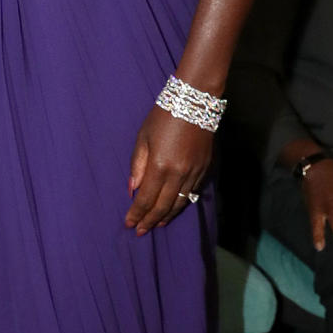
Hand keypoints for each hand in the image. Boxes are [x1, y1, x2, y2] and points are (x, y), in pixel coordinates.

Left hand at [125, 106, 212, 234]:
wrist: (196, 102)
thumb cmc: (163, 116)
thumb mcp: (143, 138)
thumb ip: (137, 165)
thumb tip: (132, 190)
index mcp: (159, 166)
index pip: (146, 198)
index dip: (137, 213)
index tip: (129, 223)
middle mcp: (178, 174)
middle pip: (162, 206)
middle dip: (149, 221)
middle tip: (140, 231)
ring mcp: (193, 173)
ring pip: (179, 203)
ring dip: (166, 216)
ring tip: (156, 225)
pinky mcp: (204, 169)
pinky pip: (191, 194)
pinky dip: (180, 205)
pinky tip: (173, 209)